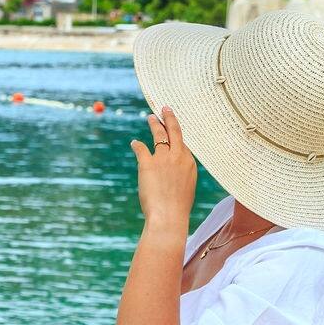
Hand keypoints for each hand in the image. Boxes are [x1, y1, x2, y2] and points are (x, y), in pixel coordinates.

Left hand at [130, 107, 196, 231]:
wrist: (169, 216)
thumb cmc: (177, 207)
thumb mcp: (185, 188)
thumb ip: (180, 175)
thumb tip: (174, 173)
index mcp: (189, 163)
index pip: (183, 143)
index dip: (177, 135)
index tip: (174, 127)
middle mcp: (178, 157)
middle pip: (175, 131)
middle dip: (170, 118)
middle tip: (165, 108)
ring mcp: (163, 159)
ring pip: (159, 135)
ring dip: (154, 124)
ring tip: (151, 117)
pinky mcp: (148, 163)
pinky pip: (141, 148)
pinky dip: (137, 145)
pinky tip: (134, 143)